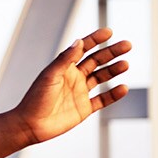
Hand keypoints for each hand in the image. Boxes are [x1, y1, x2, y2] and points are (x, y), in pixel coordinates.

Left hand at [12, 29, 132, 142]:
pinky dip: (113, 94)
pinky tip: (123, 88)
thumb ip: (65, 59)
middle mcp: (73, 78)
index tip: (108, 32)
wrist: (30, 125)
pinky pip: (103, 99)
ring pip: (101, 78)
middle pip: (96, 61)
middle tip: (127, 45)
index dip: (94, 39)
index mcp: (63, 68)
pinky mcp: (84, 108)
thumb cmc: (35, 99)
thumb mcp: (50, 76)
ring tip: (125, 64)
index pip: (82, 49)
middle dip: (111, 52)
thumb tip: (78, 42)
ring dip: (113, 70)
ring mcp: (79, 92)